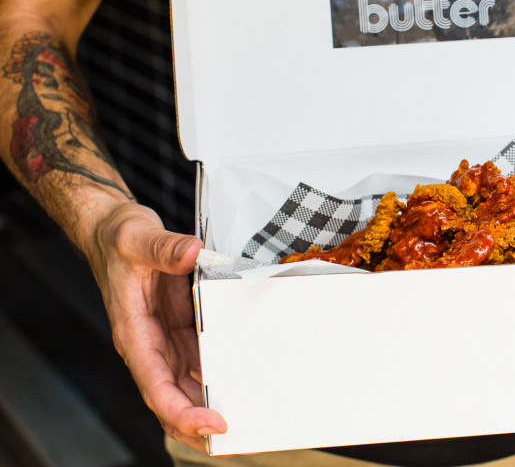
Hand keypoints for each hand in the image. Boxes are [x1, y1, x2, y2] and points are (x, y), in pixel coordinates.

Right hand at [87, 202, 226, 452]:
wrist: (113, 231)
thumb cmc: (119, 239)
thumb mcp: (137, 238)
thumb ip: (163, 248)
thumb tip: (190, 252)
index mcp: (133, 332)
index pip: (156, 386)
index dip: (182, 412)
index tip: (212, 423)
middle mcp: (149, 344)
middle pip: (173, 398)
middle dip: (200, 424)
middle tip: (237, 438)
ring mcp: (164, 338)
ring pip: (188, 385)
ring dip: (211, 405)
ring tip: (247, 419)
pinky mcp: (178, 328)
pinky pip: (198, 360)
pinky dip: (216, 376)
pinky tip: (241, 383)